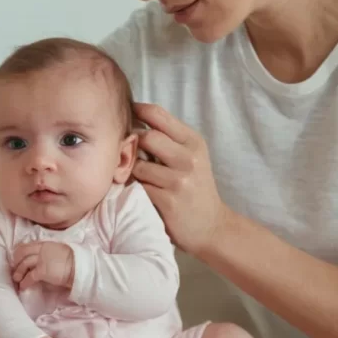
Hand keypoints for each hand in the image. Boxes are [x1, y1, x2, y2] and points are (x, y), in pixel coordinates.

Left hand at [11, 241, 73, 291]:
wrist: (79, 267)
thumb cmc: (72, 260)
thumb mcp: (58, 251)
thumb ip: (48, 252)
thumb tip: (41, 258)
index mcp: (45, 244)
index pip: (28, 245)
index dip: (19, 252)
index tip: (17, 258)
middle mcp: (41, 250)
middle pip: (22, 252)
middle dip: (16, 261)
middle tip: (15, 268)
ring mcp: (41, 260)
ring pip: (24, 264)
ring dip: (18, 272)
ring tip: (17, 279)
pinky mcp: (42, 271)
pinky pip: (29, 277)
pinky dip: (24, 282)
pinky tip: (23, 287)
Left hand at [130, 103, 230, 255]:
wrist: (212, 226)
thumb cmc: (195, 187)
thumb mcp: (191, 157)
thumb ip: (168, 139)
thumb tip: (133, 121)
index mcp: (193, 141)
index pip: (158, 114)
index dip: (137, 111)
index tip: (125, 115)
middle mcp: (189, 158)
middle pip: (146, 137)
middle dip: (133, 144)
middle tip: (129, 154)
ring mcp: (180, 180)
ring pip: (138, 165)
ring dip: (132, 171)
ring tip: (137, 177)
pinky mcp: (169, 201)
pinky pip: (139, 187)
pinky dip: (135, 189)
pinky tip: (141, 193)